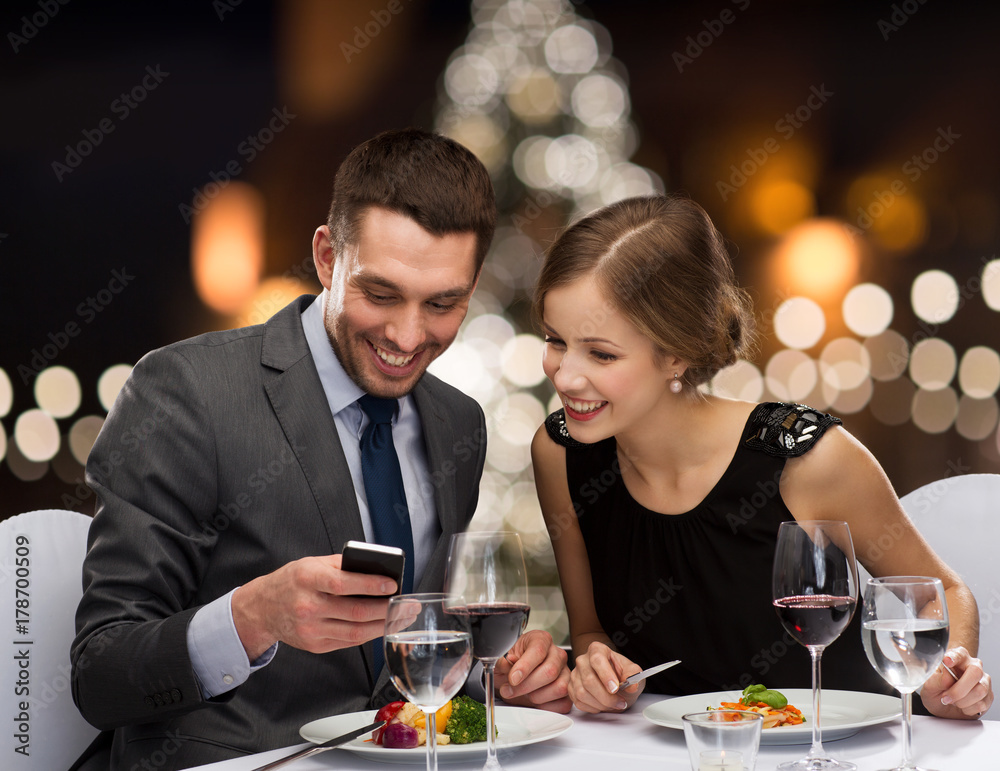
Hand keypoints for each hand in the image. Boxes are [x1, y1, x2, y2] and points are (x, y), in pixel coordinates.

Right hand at [232, 554, 397, 659]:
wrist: (263, 609)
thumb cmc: (292, 581)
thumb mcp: (312, 563)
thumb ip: (342, 565)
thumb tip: (377, 570)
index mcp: (307, 579)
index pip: (343, 583)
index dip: (371, 585)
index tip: (393, 584)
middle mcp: (308, 606)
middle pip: (355, 612)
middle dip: (387, 610)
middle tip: (408, 605)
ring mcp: (311, 629)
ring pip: (356, 632)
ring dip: (384, 625)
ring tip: (402, 617)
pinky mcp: (315, 645)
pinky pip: (349, 641)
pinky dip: (369, 633)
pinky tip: (382, 626)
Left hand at [494, 630, 571, 712]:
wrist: (515, 678)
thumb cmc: (510, 666)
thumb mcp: (502, 661)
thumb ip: (503, 661)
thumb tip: (508, 663)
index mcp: (541, 639)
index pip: (538, 650)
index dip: (525, 666)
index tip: (513, 678)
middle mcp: (557, 654)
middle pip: (550, 671)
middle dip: (526, 685)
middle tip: (510, 690)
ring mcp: (565, 672)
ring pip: (559, 687)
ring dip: (536, 696)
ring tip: (523, 694)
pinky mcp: (568, 691)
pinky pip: (563, 703)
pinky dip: (546, 707)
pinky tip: (534, 701)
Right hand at [568, 641, 642, 712]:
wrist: (613, 682)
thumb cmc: (621, 674)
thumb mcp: (633, 672)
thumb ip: (634, 674)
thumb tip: (632, 684)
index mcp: (597, 650)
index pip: (597, 659)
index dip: (606, 675)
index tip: (615, 688)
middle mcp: (583, 660)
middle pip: (589, 680)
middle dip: (606, 697)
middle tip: (620, 702)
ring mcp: (575, 675)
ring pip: (582, 693)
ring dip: (601, 704)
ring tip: (612, 704)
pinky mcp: (571, 688)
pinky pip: (579, 702)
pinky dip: (593, 708)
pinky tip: (602, 704)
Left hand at [920, 646, 992, 718]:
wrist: (944, 706)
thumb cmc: (937, 690)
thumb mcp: (929, 686)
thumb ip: (936, 680)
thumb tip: (947, 677)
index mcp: (957, 657)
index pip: (958, 654)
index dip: (953, 657)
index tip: (947, 661)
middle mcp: (973, 666)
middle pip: (975, 672)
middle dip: (959, 689)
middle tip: (945, 697)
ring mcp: (983, 681)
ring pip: (979, 690)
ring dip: (962, 701)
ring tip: (952, 701)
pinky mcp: (988, 696)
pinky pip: (981, 704)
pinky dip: (968, 709)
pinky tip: (961, 705)